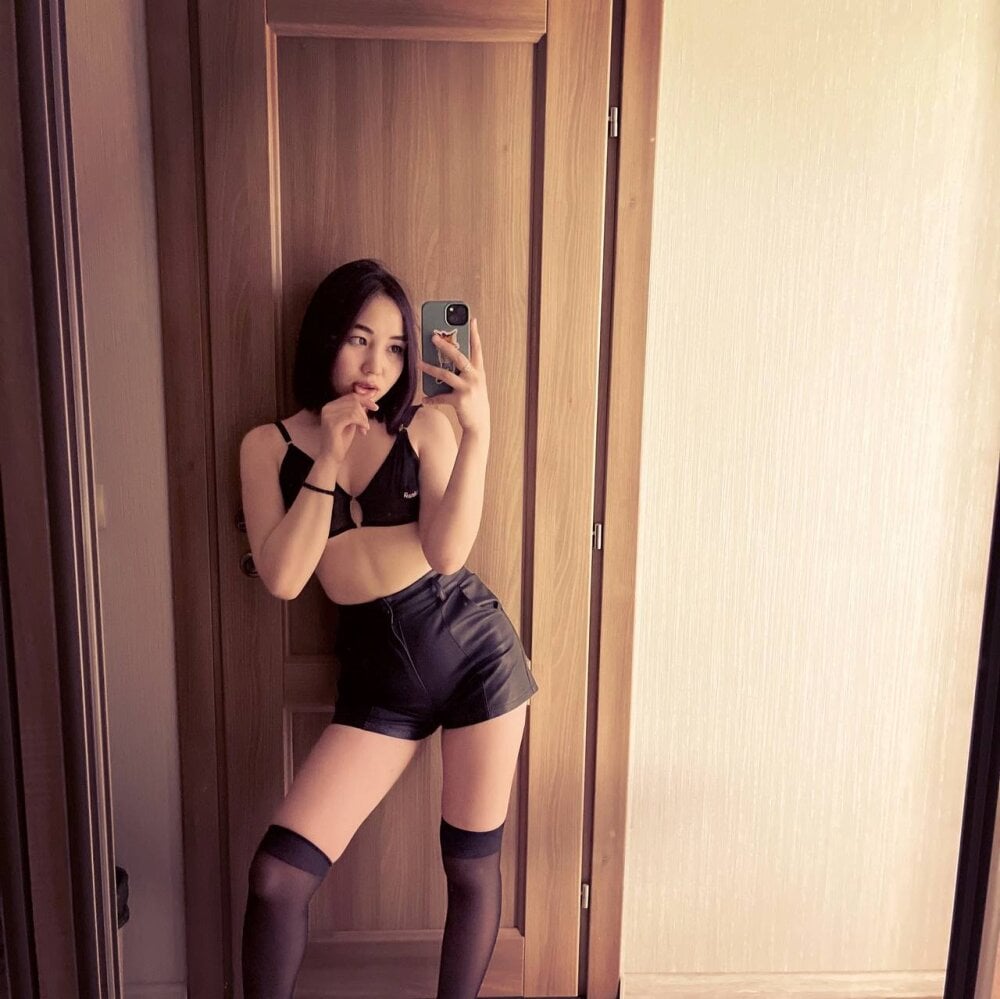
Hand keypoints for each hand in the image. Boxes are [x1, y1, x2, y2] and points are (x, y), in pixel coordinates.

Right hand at [317, 392, 378, 463]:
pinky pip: (352, 417)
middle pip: (354, 401)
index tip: (376, 407)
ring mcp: (328, 415)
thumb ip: (357, 410)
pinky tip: (363, 430)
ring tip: (364, 429)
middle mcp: (327, 408)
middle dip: (364, 413)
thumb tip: (370, 397)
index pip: (351, 396)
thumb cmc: (341, 440)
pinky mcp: (332, 423)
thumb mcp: (352, 421)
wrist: (332, 456)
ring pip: (354, 409)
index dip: (365, 400)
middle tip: (366, 425)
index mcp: (330, 406)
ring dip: (363, 419)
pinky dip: (361, 422)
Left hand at [417, 317, 489, 433]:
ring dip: (429, 368)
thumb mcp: (474, 384)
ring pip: (445, 374)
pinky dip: (431, 398)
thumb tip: (446, 360)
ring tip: (418, 364)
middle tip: (433, 336)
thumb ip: (464, 372)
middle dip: (445, 345)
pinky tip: (424, 398)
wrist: (480, 424)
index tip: (471, 319)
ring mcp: (467, 389)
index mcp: (479, 371)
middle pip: (458, 357)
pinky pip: (441, 397)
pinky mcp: (460, 401)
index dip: (474, 333)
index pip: (477, 348)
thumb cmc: (474, 401)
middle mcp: (474, 377)